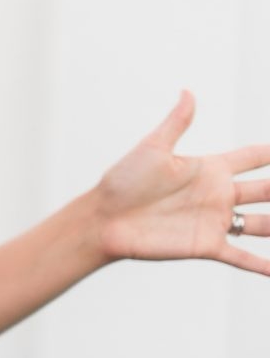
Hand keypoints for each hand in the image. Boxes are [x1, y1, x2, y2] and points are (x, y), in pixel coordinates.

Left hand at [90, 91, 269, 273]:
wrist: (104, 218)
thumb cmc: (123, 180)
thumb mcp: (153, 148)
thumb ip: (177, 123)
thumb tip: (188, 91)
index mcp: (209, 169)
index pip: (254, 158)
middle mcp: (219, 194)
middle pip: (268, 190)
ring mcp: (216, 221)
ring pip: (264, 224)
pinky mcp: (207, 245)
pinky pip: (244, 257)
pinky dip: (264, 266)